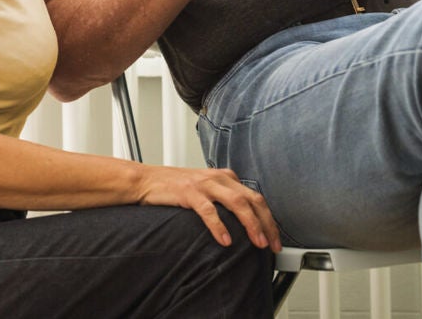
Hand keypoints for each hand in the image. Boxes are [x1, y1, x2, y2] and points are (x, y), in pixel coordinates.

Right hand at [137, 165, 281, 250]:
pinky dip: (220, 226)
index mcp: (226, 177)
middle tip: (273, 245)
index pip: (256, 198)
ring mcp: (204, 184)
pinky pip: (209, 211)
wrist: (146, 181)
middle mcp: (219, 178)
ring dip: (251, 224)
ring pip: (237, 203)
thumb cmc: (175, 188)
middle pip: (253, 200)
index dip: (269, 220)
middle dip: (267, 224)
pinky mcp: (189, 192)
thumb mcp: (206, 189)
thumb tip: (244, 224)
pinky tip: (225, 240)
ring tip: (257, 242)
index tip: (275, 239)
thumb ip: (224, 200)